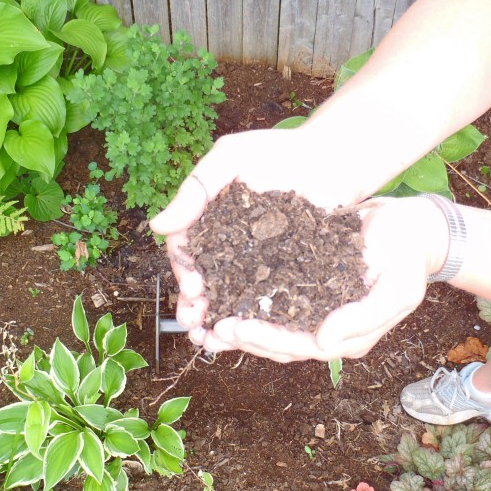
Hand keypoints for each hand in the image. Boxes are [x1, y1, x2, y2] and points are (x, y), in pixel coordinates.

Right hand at [149, 126, 376, 345]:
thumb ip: (196, 190)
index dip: (186, 273)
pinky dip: (257, 317)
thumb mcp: (231, 158)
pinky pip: (268, 298)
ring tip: (215, 341)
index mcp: (208, 221)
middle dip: (195, 307)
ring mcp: (257, 262)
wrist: (333, 158)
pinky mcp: (286, 272)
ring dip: (219, 320)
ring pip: (232, 296)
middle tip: (194, 326)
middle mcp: (228, 245)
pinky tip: (254, 335)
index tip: (193, 289)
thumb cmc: (279, 150)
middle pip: (205, 281)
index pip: (187, 252)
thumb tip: (157, 226)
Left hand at [197, 196, 448, 360]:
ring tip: (204, 317)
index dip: (265, 340)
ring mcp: (314, 308)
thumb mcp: (398, 289)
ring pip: (268, 324)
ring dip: (237, 324)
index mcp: (345, 337)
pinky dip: (245, 296)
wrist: (414, 228)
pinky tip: (220, 288)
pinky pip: (270, 297)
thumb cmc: (409, 258)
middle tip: (209, 326)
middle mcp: (325, 329)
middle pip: (276, 342)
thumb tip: (322, 343)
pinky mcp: (305, 284)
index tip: (236, 327)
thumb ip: (364, 317)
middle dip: (242, 337)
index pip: (298, 347)